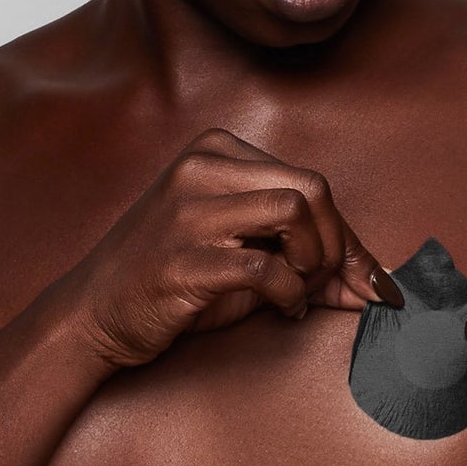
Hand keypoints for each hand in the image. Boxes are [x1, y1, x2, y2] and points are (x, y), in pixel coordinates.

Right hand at [66, 128, 403, 370]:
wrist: (94, 314)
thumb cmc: (170, 284)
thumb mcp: (236, 255)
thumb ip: (297, 256)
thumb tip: (372, 283)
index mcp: (217, 152)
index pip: (309, 182)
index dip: (347, 237)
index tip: (370, 279)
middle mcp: (204, 168)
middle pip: (313, 190)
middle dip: (338, 247)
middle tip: (332, 287)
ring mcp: (191, 211)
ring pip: (295, 213)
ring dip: (315, 263)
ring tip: (302, 292)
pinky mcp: (185, 259)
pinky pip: (265, 267)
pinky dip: (290, 293)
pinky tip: (284, 309)